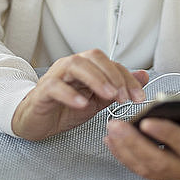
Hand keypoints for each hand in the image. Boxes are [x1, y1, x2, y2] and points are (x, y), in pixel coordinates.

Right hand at [11, 49, 148, 140]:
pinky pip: (56, 86)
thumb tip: (143, 76)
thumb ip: (118, 88)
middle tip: (125, 97)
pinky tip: (81, 104)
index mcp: (86, 66)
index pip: (110, 64)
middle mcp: (71, 65)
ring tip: (108, 95)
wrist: (36, 122)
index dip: (127, 78)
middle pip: (94, 57)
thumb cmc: (65, 108)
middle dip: (113, 75)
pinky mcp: (43, 90)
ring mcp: (56, 75)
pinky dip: (70, 93)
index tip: (139, 97)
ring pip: (76, 65)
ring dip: (95, 79)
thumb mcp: (97, 101)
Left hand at [105, 107, 179, 179]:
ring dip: (126, 149)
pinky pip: (142, 169)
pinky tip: (113, 140)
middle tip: (118, 125)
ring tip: (113, 129)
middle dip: (136, 143)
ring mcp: (178, 177)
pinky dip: (125, 155)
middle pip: (161, 162)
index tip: (147, 121)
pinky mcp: (165, 176)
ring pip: (147, 169)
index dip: (167, 134)